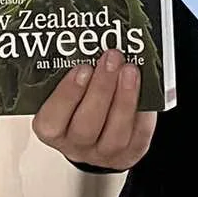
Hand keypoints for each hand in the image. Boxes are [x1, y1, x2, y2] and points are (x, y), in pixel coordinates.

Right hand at [32, 49, 155, 171]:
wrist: (101, 127)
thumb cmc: (80, 102)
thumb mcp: (69, 86)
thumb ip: (73, 72)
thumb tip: (88, 41)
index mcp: (52, 129)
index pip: (51, 120)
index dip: (67, 95)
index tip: (82, 68)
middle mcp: (75, 146)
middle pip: (86, 127)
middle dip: (101, 90)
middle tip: (111, 59)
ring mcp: (102, 154)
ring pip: (114, 136)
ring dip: (124, 99)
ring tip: (130, 70)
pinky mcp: (128, 155)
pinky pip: (138, 137)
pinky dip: (143, 113)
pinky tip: (145, 91)